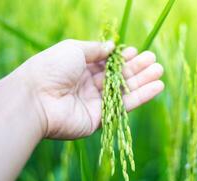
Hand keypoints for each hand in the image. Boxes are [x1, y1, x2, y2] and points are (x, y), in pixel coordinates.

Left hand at [18, 39, 163, 138]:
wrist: (36, 99)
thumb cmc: (52, 68)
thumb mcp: (73, 49)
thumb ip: (95, 49)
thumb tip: (112, 46)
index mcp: (80, 68)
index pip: (107, 63)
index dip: (122, 57)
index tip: (136, 52)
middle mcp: (89, 85)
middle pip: (118, 76)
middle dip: (136, 68)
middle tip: (154, 61)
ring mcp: (95, 102)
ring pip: (124, 90)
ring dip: (143, 81)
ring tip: (159, 71)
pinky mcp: (101, 118)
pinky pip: (125, 106)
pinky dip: (142, 96)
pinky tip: (157, 87)